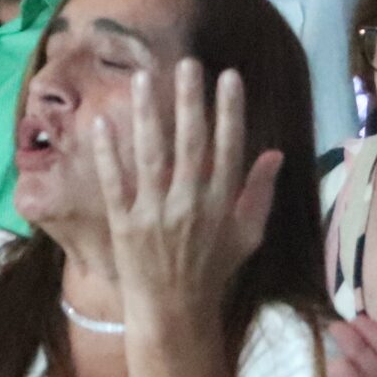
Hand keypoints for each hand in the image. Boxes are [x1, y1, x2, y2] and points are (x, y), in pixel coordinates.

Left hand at [93, 63, 283, 326]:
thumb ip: (260, 192)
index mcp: (223, 203)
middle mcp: (190, 203)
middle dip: (190, 101)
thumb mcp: (249, 234)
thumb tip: (275, 152)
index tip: (228, 76)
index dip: (229, 110)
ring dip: (147, 114)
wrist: (174, 312)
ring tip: (143, 77)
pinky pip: (115, 181)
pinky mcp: (124, 222)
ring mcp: (155, 212)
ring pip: (151, 155)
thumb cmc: (215, 269)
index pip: (229, 147)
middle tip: (188, 64)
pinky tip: (102, 122)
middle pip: (191, 143)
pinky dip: (108, 153)